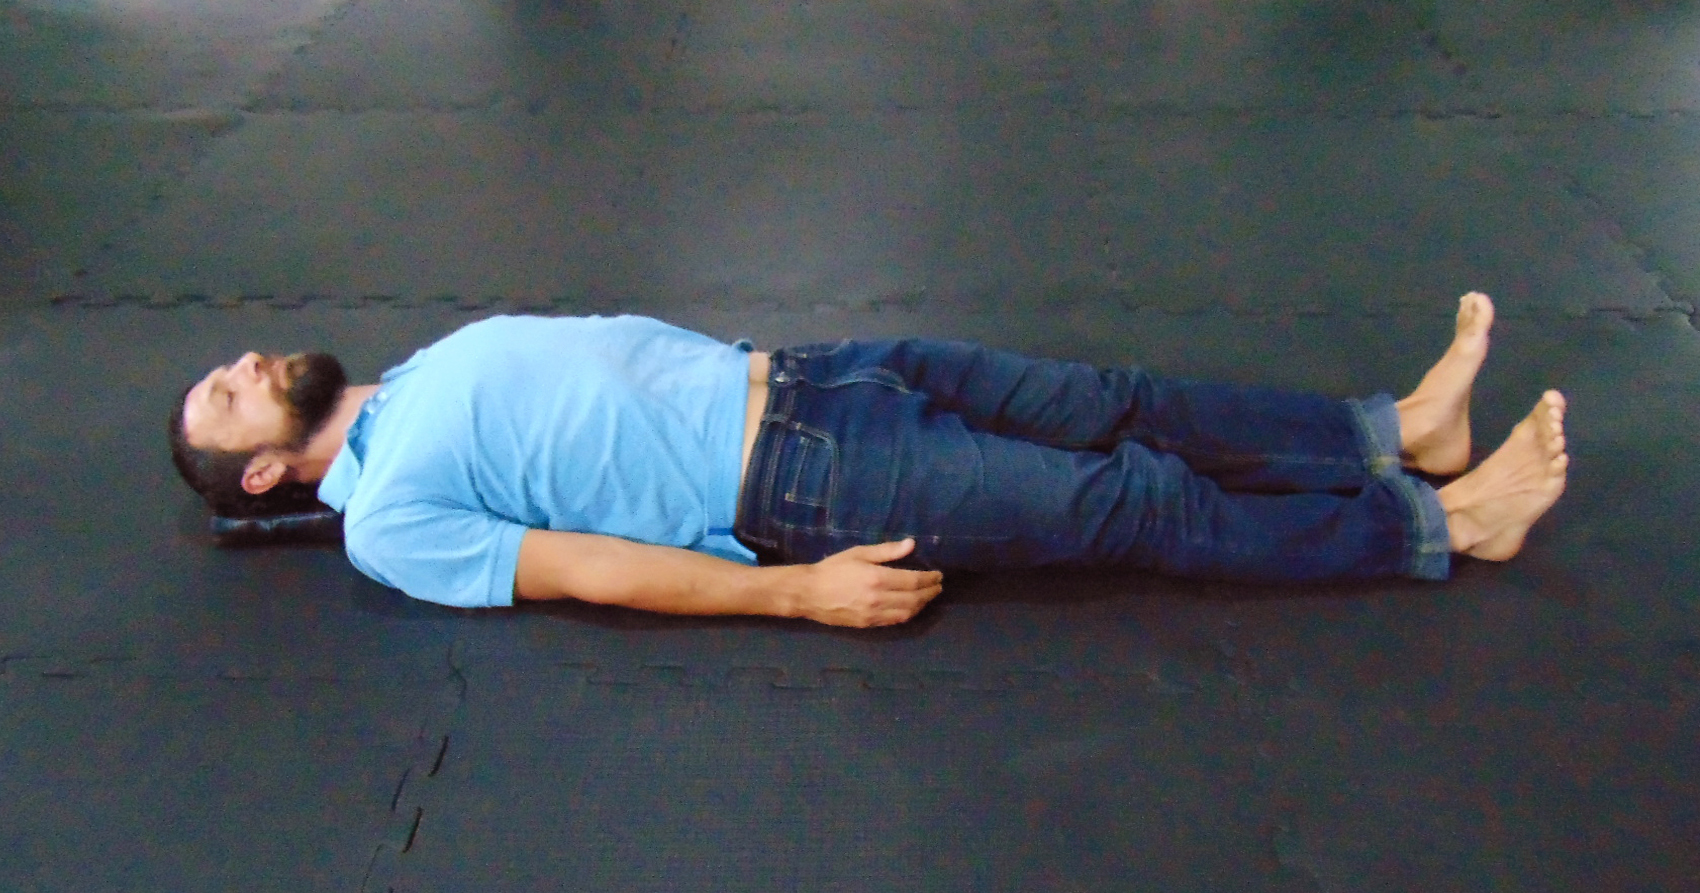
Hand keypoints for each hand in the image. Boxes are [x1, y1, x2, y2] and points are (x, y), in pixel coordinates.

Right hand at [795, 538, 944, 627]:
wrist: (809, 593)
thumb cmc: (832, 569)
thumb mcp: (859, 553)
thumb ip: (886, 551)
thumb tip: (911, 544)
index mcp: (877, 578)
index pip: (913, 581)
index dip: (929, 579)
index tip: (938, 575)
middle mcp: (879, 599)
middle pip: (914, 599)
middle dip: (930, 593)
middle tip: (938, 587)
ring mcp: (874, 614)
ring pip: (907, 613)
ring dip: (921, 605)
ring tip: (928, 597)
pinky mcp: (868, 624)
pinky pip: (894, 621)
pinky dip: (907, 614)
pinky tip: (911, 608)